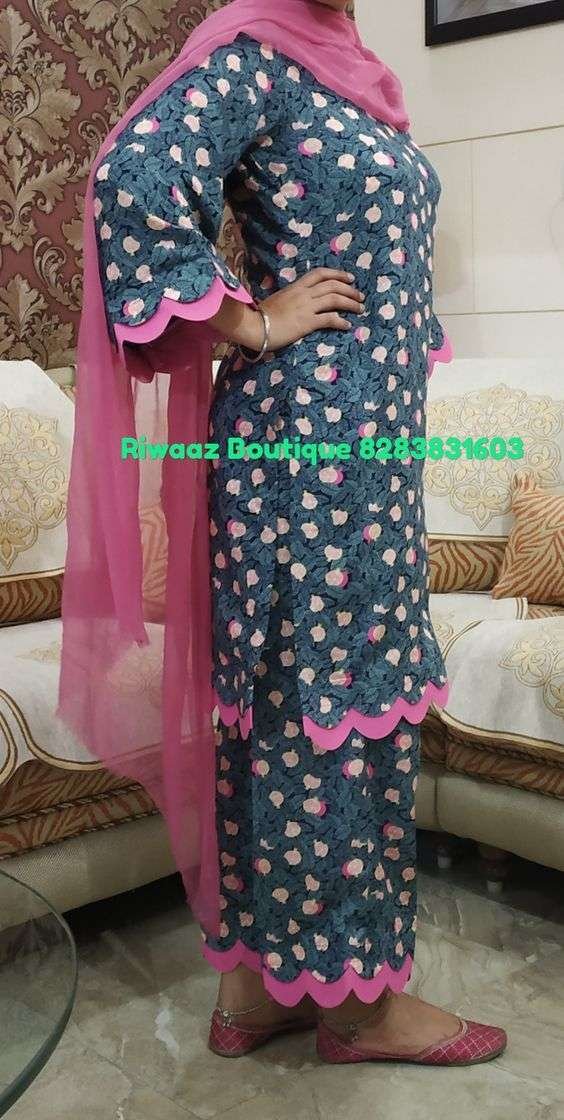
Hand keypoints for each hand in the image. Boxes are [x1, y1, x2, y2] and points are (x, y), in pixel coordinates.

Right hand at [208, 268, 364, 353]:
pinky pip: (329, 319)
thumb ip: (292, 298)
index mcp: (296, 286)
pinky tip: (347, 325)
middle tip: (360, 296)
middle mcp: (303, 293)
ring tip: (360, 309)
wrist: (253, 325)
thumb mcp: (279, 300)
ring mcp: (306, 307)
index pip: (320, 273)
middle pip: (332, 285)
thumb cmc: (261, 315)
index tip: (349, 278)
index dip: (338, 274)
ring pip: (335, 299)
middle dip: (350, 290)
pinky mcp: (306, 322)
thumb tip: (299, 302)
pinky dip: (341, 321)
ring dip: (350, 303)